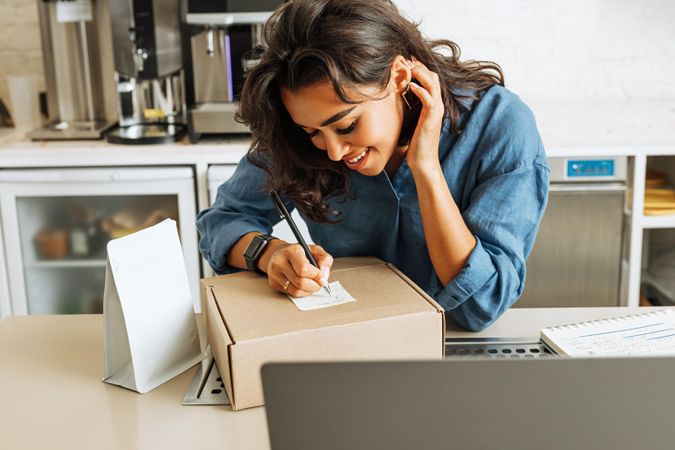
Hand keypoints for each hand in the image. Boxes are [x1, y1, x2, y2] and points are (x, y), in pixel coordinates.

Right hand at [264, 243, 332, 296]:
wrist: (279, 253)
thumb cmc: (298, 252)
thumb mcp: (314, 250)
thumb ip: (325, 259)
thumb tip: (324, 275)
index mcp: (291, 251)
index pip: (304, 269)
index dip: (316, 276)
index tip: (322, 278)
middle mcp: (279, 262)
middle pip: (300, 282)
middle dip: (314, 285)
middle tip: (319, 283)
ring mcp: (274, 274)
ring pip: (296, 291)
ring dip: (308, 291)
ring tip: (312, 284)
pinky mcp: (273, 283)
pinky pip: (291, 293)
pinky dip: (301, 292)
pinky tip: (303, 285)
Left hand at [405, 60, 444, 174]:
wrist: (424, 161)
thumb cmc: (416, 144)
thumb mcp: (413, 122)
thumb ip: (411, 109)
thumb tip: (398, 99)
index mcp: (434, 105)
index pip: (431, 79)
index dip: (420, 68)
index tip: (407, 61)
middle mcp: (437, 106)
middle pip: (434, 77)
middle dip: (420, 66)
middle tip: (406, 59)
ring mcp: (436, 112)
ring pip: (433, 85)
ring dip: (421, 73)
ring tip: (409, 67)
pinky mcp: (431, 120)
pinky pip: (429, 100)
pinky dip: (421, 91)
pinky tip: (411, 86)